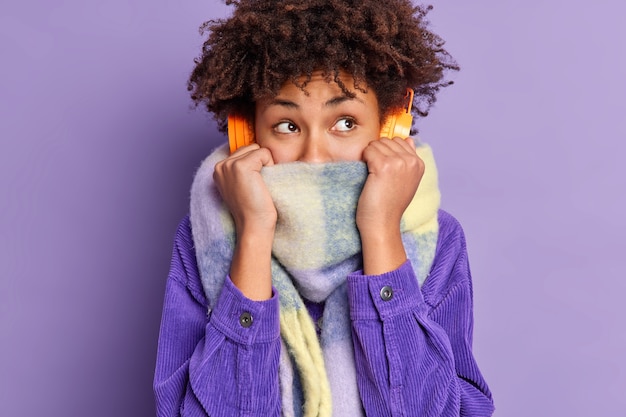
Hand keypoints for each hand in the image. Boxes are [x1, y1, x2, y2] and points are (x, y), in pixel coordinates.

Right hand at [213, 144, 276, 299]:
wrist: (253, 227)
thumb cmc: (253, 209)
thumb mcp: (243, 185)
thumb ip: (243, 168)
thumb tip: (259, 151)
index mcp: (219, 169)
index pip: (244, 151)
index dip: (255, 164)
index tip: (253, 185)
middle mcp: (220, 165)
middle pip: (251, 147)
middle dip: (260, 162)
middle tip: (257, 186)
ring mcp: (229, 165)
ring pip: (257, 148)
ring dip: (265, 164)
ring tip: (259, 185)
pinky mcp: (240, 166)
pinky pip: (264, 153)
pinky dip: (270, 166)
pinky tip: (262, 184)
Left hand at [356, 137, 424, 273]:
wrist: (382, 224)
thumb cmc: (389, 205)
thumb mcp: (406, 180)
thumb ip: (408, 159)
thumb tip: (408, 139)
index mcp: (419, 164)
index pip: (400, 141)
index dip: (387, 153)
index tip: (385, 172)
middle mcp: (411, 161)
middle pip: (387, 140)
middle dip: (377, 153)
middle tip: (377, 175)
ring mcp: (399, 162)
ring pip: (376, 144)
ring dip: (370, 157)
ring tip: (374, 177)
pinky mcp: (384, 165)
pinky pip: (368, 150)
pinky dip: (363, 160)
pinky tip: (368, 175)